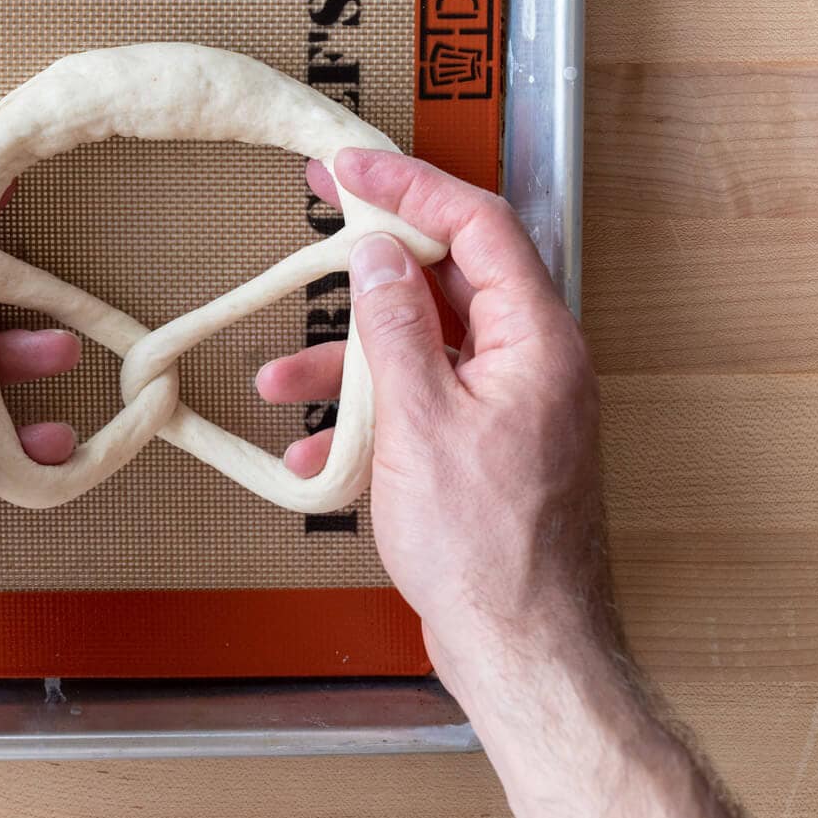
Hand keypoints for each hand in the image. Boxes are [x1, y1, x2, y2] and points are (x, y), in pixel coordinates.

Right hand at [261, 148, 736, 817]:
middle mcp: (533, 362)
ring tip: (282, 381)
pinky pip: (425, 402)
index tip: (346, 168)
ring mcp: (513, 405)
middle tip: (316, 221)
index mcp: (534, 341)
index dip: (409, 186)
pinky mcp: (488, 446)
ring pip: (425, 346)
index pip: (478, 226)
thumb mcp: (420, 422)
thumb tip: (378, 254)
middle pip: (448, 278)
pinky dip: (371, 414)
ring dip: (352, 358)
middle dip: (369, 267)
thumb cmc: (486, 547)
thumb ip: (396, 328)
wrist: (523, 649)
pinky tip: (319, 455)